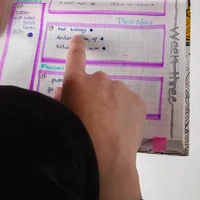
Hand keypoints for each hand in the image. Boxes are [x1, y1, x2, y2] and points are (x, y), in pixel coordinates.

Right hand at [55, 34, 145, 199]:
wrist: (107, 159)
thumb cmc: (77, 139)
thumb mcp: (61, 118)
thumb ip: (61, 102)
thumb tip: (63, 92)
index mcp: (77, 82)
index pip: (75, 58)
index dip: (76, 48)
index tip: (78, 39)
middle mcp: (100, 80)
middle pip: (96, 83)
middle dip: (94, 95)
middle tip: (92, 117)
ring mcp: (121, 89)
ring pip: (114, 94)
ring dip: (110, 104)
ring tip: (108, 128)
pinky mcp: (137, 102)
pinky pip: (128, 103)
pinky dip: (124, 112)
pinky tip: (121, 130)